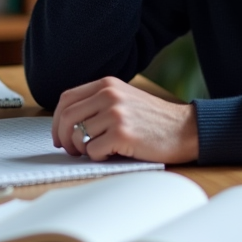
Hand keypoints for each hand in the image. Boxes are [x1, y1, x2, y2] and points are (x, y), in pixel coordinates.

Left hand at [51, 77, 198, 163]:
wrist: (184, 129)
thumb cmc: (154, 120)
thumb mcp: (124, 99)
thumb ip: (99, 102)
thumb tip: (66, 123)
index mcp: (107, 84)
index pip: (66, 99)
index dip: (56, 120)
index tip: (58, 135)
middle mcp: (109, 95)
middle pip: (66, 117)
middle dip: (63, 138)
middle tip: (71, 150)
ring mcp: (116, 114)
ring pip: (78, 136)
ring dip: (83, 150)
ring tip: (97, 151)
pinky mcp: (122, 134)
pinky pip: (94, 151)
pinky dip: (98, 157)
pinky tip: (112, 154)